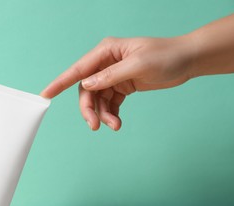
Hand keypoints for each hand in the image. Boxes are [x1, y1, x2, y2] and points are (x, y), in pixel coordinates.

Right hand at [40, 36, 194, 130]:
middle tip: (95, 125)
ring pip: (97, 100)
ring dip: (102, 114)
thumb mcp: (138, 65)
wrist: (187, 61)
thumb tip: (86, 85)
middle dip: (89, 108)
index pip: (78, 70)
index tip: (45, 94)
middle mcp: (106, 63)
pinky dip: (111, 114)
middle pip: (86, 90)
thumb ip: (110, 76)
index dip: (60, 82)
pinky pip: (109, 103)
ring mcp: (113, 76)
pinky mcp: (122, 86)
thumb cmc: (166, 56)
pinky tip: (117, 122)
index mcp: (106, 52)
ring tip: (114, 125)